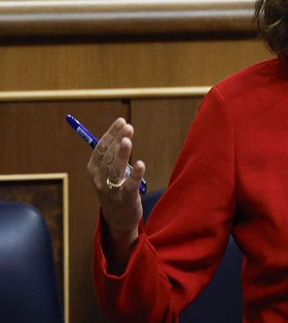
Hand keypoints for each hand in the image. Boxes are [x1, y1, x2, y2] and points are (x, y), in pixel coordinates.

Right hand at [86, 117, 144, 237]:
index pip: (100, 148)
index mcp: (94, 170)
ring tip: (128, 140)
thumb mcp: (107, 171)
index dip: (110, 134)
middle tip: (127, 126)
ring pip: (115, 169)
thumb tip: (121, 131)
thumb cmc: (115, 188)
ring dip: (122, 154)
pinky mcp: (125, 199)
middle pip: (108, 156)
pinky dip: (135, 175)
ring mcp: (111, 190)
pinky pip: (129, 185)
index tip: (121, 121)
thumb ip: (112, 154)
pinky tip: (141, 164)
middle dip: (117, 140)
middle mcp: (99, 179)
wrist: (117, 218)